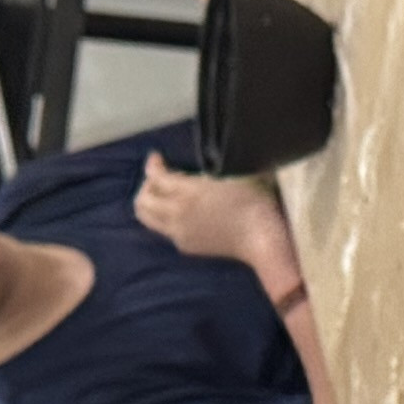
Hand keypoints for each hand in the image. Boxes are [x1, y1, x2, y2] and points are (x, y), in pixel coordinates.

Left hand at [128, 160, 301, 299]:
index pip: (156, 178)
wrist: (261, 239)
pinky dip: (164, 217)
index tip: (157, 158)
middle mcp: (176, 215)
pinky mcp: (186, 246)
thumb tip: (190, 169)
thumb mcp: (230, 175)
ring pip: (148, 218)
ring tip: (165, 196)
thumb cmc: (252, 201)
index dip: (153, 165)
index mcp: (187, 193)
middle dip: (146, 186)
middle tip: (160, 178)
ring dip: (151, 204)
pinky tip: (182, 212)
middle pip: (142, 201)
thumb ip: (203, 171)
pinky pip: (164, 229)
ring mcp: (178, 234)